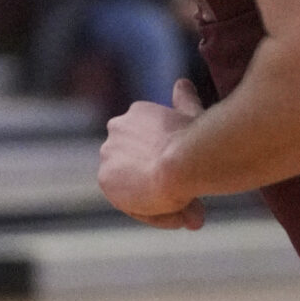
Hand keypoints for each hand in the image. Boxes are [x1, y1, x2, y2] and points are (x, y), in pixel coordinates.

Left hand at [98, 78, 206, 228]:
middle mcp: (117, 128)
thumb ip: (186, 102)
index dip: (173, 168)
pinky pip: (130, 204)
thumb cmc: (195, 140)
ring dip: (159, 201)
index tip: (191, 179)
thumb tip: (182, 84)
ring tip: (187, 211)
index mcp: (137, 115)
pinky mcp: (104, 177)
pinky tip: (178, 216)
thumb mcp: (192, 115)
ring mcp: (108, 152)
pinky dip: (153, 214)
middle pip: (142, 167)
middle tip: (192, 199)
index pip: (151, 149)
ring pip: (135, 186)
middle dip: (164, 184)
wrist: (182, 162)